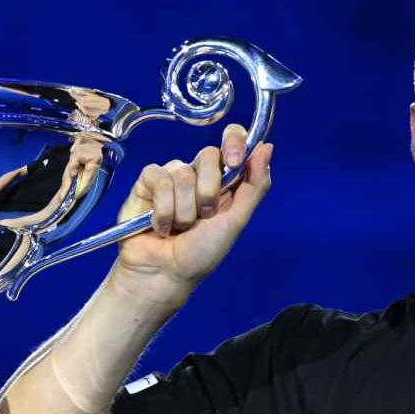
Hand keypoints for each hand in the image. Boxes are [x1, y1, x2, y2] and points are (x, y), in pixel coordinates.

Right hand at [108, 123, 273, 309]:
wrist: (165, 274)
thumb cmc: (200, 254)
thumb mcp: (236, 222)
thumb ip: (255, 186)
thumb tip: (267, 147)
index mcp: (225, 180)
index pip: (233, 140)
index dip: (234, 142)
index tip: (234, 162)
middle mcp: (199, 174)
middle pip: (208, 156)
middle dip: (208, 193)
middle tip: (203, 217)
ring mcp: (172, 176)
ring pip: (183, 173)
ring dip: (184, 210)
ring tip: (178, 227)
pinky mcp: (147, 182)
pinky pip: (158, 178)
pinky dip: (162, 209)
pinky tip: (160, 225)